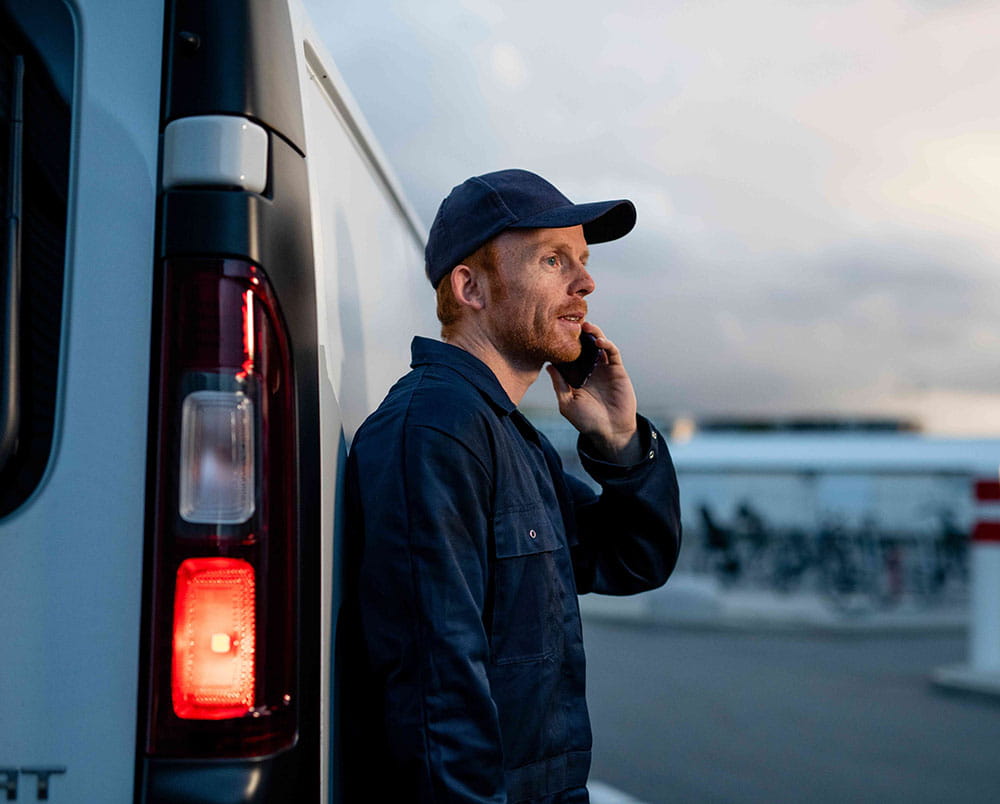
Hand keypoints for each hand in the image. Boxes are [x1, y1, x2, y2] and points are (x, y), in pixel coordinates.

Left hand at [546, 322, 640, 464]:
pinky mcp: (617, 370)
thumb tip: (548, 366)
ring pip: (598, 345)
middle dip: (578, 335)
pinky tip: (599, 341)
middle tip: (571, 323)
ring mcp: (603, 369)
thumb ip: (559, 385)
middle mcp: (589, 370)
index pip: (567, 356)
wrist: (611, 431)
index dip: (562, 345)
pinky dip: (607, 344)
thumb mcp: (567, 404)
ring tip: (586, 326)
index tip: (554, 333)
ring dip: (593, 334)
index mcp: (575, 377)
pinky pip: (612, 353)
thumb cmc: (587, 421)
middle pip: (583, 347)